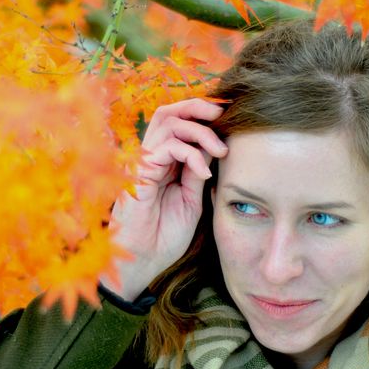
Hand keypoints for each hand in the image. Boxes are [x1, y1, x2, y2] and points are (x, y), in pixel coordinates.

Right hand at [103, 99, 227, 300]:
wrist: (143, 261)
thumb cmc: (163, 236)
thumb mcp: (191, 199)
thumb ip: (198, 172)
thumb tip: (216, 147)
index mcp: (162, 161)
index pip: (178, 123)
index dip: (201, 115)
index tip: (228, 117)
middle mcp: (150, 156)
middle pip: (169, 111)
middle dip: (198, 106)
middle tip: (223, 113)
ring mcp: (143, 162)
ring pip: (168, 121)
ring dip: (200, 130)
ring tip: (220, 150)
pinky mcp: (139, 171)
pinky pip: (168, 146)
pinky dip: (192, 154)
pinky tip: (204, 173)